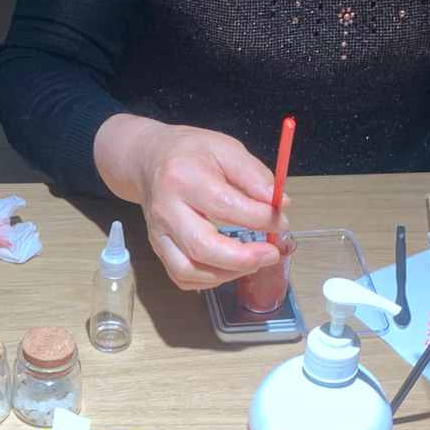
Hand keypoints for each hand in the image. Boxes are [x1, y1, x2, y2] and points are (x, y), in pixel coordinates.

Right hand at [94, 115, 284, 289]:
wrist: (149, 160)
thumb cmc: (191, 153)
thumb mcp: (226, 149)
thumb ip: (254, 175)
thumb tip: (280, 205)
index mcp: (184, 178)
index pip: (225, 206)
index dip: (260, 219)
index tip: (281, 220)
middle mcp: (166, 209)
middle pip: (203, 247)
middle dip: (243, 258)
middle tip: (271, 253)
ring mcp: (158, 233)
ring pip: (189, 270)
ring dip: (228, 274)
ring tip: (253, 262)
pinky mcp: (158, 249)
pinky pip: (181, 278)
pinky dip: (209, 280)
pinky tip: (229, 267)